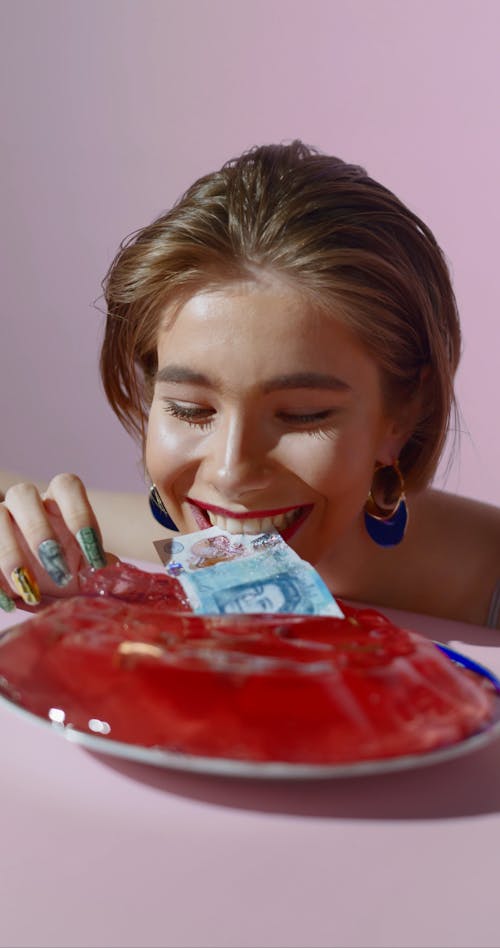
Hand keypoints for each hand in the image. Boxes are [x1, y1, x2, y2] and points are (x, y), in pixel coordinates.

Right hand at [0, 473, 115, 611]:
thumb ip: (103, 570)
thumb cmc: (68, 573)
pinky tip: (11, 604)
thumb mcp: (87, 572)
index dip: (80, 515)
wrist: (41, 591)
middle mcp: (24, 504)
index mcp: (56, 500)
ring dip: (10, 555)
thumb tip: (116, 575)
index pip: (66, 485)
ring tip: (30, 592)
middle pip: (22, 493)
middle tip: (59, 573)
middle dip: (39, 532)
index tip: (94, 558)